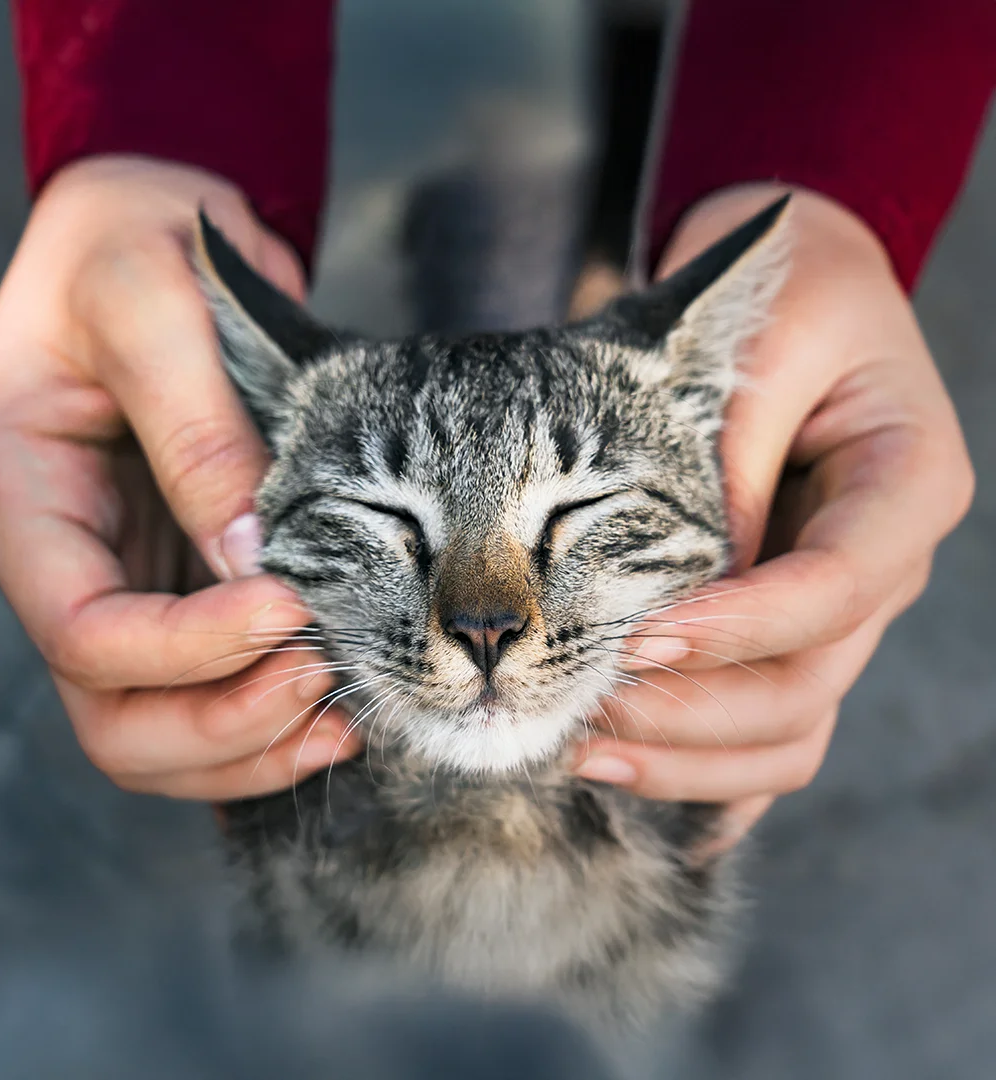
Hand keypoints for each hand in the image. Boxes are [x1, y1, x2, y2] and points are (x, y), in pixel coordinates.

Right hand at [0, 156, 360, 799]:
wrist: (159, 228)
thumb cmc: (135, 240)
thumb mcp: (152, 302)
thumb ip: (195, 431)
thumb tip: (252, 561)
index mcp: (22, 496)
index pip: (83, 631)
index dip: (188, 648)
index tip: (293, 607)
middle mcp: (65, 559)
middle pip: (113, 715)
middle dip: (220, 721)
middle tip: (324, 678)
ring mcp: (126, 580)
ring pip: (160, 727)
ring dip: (250, 742)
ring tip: (343, 711)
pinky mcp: (185, 582)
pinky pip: (212, 689)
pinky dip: (270, 718)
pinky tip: (338, 704)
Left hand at [575, 185, 973, 847]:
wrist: (793, 292)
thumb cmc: (780, 298)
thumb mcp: (758, 344)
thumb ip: (727, 459)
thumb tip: (679, 589)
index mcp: (905, 486)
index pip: (833, 589)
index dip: (738, 628)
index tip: (637, 638)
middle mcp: (882, 565)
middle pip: (807, 686)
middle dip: (692, 710)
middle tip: (581, 708)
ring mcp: (839, 609)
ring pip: (787, 728)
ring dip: (687, 757)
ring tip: (579, 751)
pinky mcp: (788, 628)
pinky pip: (766, 726)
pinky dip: (709, 770)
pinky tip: (640, 789)